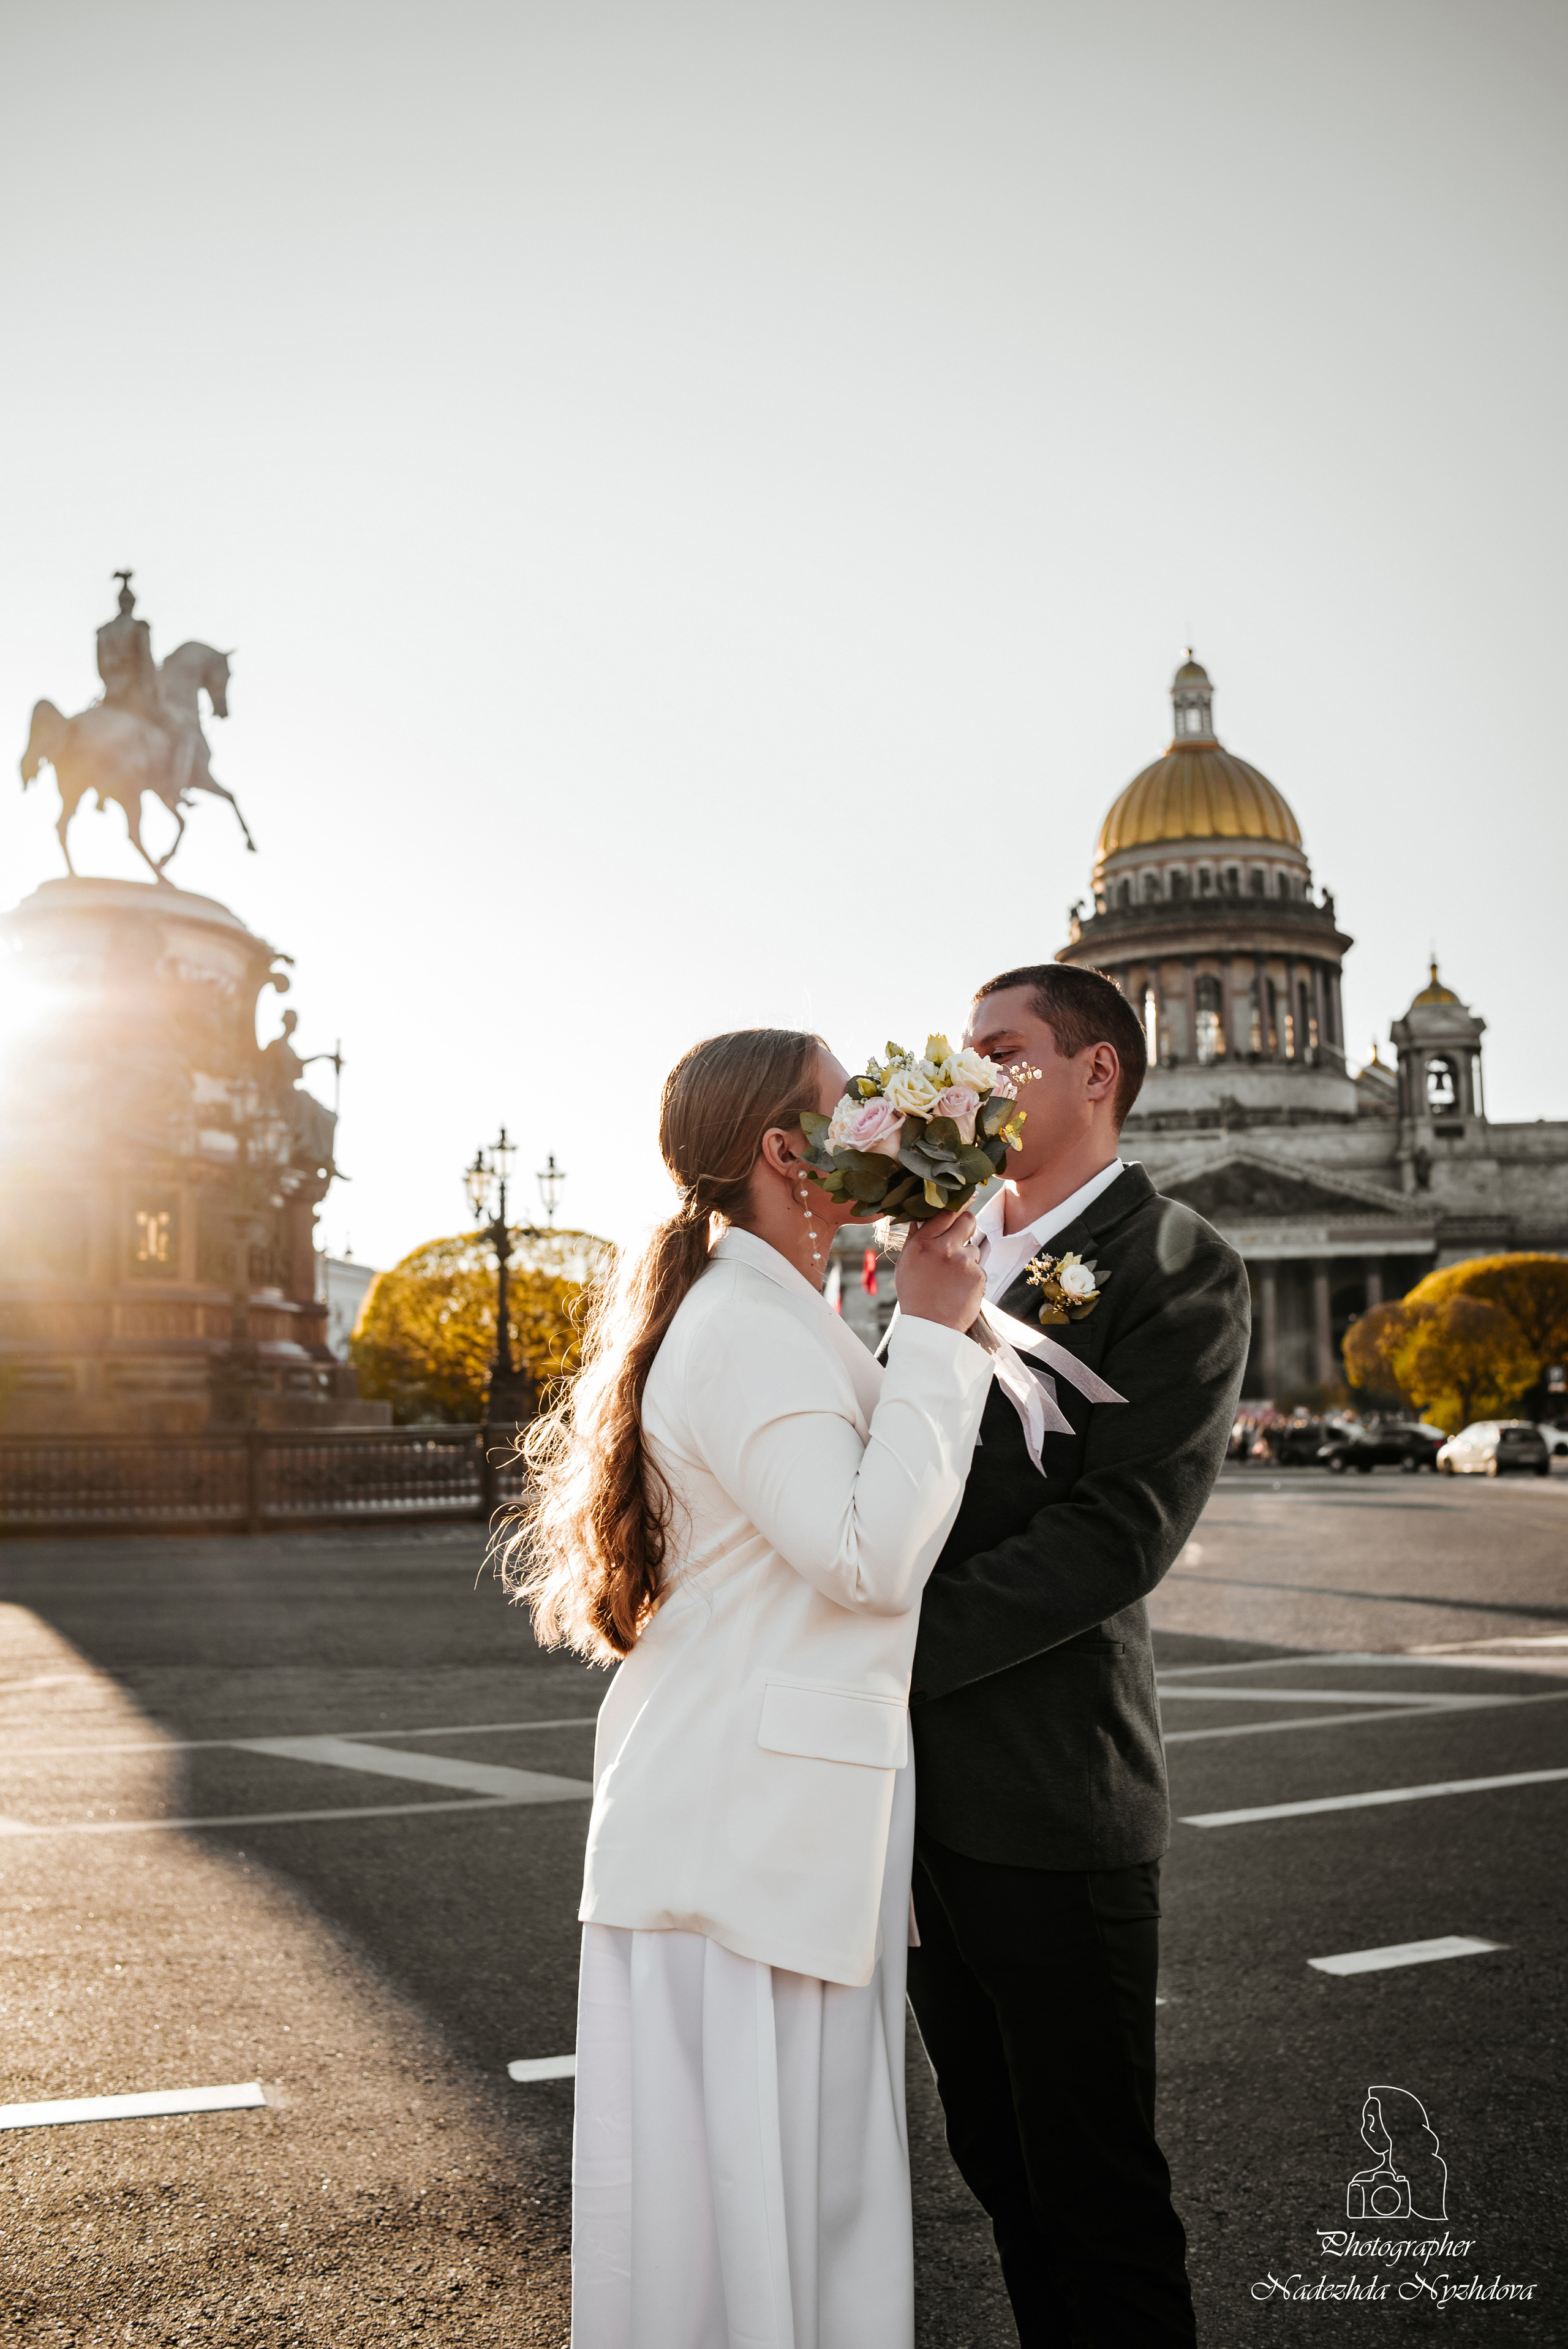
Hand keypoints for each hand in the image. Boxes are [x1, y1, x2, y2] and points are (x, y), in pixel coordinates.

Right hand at [896, 1209, 985, 1332]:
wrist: (930, 1328)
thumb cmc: (915, 1295)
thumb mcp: (906, 1265)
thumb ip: (915, 1238)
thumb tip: (919, 1216)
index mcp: (922, 1243)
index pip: (944, 1213)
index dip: (957, 1206)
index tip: (965, 1200)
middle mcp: (942, 1248)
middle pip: (968, 1220)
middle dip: (968, 1226)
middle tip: (962, 1238)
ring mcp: (962, 1262)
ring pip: (975, 1248)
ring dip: (968, 1259)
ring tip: (954, 1278)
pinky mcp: (978, 1276)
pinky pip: (980, 1269)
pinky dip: (973, 1277)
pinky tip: (961, 1289)